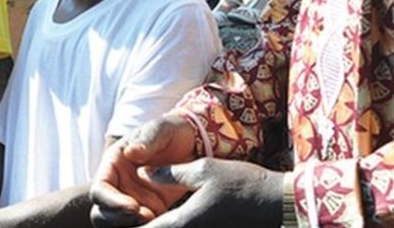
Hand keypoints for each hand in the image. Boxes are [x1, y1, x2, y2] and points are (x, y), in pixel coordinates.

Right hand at [89, 114, 198, 226]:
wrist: (194, 142)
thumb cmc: (172, 132)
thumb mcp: (161, 129)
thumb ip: (148, 140)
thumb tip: (131, 152)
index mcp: (114, 164)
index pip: (100, 189)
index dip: (111, 202)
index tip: (133, 206)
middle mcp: (119, 185)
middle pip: (102, 213)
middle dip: (121, 219)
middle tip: (148, 216)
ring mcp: (134, 199)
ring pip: (120, 222)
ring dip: (134, 224)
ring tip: (157, 216)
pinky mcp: (150, 210)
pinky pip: (140, 225)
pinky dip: (149, 226)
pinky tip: (165, 220)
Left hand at [110, 159, 283, 227]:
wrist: (278, 205)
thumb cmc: (243, 184)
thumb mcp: (204, 170)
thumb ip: (170, 174)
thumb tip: (142, 173)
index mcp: (181, 224)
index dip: (125, 221)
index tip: (115, 212)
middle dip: (137, 222)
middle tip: (130, 208)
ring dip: (155, 223)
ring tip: (146, 210)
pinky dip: (169, 224)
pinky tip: (166, 214)